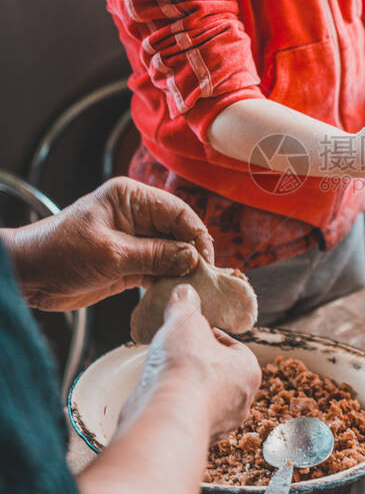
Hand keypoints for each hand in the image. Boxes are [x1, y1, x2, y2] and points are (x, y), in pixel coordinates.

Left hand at [5, 177, 214, 310]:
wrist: (28, 277)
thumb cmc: (60, 253)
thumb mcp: (111, 254)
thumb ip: (154, 255)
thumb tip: (193, 258)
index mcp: (131, 198)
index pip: (178, 212)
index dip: (196, 235)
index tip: (208, 261)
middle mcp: (137, 216)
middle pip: (178, 233)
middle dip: (192, 255)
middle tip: (207, 281)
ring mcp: (134, 241)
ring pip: (171, 254)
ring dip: (182, 272)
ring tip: (195, 291)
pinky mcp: (129, 264)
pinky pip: (158, 270)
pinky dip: (167, 282)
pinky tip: (176, 295)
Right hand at [123, 284, 261, 439]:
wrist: (165, 418)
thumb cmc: (185, 368)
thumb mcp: (184, 321)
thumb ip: (185, 305)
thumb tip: (185, 291)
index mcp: (248, 370)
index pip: (230, 345)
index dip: (207, 334)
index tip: (190, 331)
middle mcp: (240, 401)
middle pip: (217, 372)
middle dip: (197, 361)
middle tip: (175, 350)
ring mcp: (219, 424)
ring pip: (202, 396)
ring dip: (185, 385)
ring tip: (163, 371)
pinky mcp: (195, 439)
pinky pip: (186, 416)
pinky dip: (174, 406)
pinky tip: (157, 394)